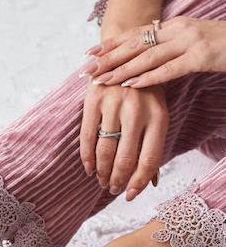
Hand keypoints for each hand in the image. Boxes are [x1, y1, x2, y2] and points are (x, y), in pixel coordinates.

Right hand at [80, 83, 167, 199]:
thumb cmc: (145, 91)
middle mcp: (137, 110)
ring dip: (101, 170)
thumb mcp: (157, 114)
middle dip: (116, 179)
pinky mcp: (94, 97)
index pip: (149, 159)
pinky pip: (87, 135)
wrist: (128, 52)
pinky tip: (88, 166)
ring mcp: (114, 103)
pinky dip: (86, 155)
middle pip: (125, 158)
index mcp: (159, 116)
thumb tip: (150, 181)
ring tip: (100, 179)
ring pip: (105, 149)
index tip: (129, 195)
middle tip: (111, 188)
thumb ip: (152, 145)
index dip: (138, 182)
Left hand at [81, 16, 225, 87]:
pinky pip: (170, 68)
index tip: (89, 53)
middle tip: (86, 69)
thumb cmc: (222, 46)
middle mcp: (178, 29)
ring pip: (148, 56)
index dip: (111, 43)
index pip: (135, 33)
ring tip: (102, 80)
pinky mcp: (203, 56)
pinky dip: (149, 77)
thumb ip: (169, 47)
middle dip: (108, 57)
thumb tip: (144, 59)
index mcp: (174, 25)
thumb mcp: (192, 41)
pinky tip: (131, 85)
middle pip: (135, 43)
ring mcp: (191, 41)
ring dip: (122, 69)